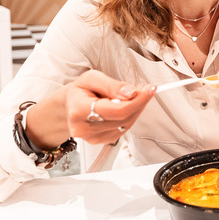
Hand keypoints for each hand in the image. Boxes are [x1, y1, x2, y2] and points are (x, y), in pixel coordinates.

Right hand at [26, 70, 156, 147]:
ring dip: (136, 109)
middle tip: (146, 89)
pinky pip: (123, 130)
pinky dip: (130, 117)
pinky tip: (127, 106)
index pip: (117, 110)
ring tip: (135, 95)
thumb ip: (111, 85)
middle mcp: (84, 128)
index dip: (138, 100)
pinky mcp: (100, 141)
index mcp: (78, 111)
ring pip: (126, 125)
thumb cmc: (79, 91)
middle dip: (139, 102)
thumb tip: (130, 92)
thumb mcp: (91, 78)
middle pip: (124, 118)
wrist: (68, 106)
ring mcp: (92, 138)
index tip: (150, 89)